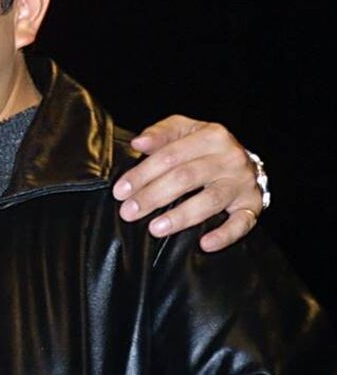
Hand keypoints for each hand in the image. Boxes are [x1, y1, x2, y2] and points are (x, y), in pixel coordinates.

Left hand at [112, 115, 262, 251]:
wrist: (246, 160)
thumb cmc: (206, 147)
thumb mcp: (184, 130)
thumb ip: (160, 134)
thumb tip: (138, 143)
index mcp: (211, 135)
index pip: (169, 156)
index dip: (142, 174)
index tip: (121, 191)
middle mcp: (230, 158)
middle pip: (185, 178)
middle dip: (153, 196)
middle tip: (129, 212)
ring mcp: (243, 183)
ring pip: (209, 200)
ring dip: (180, 216)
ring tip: (155, 228)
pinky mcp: (253, 205)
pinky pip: (241, 223)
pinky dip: (224, 235)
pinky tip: (205, 244)